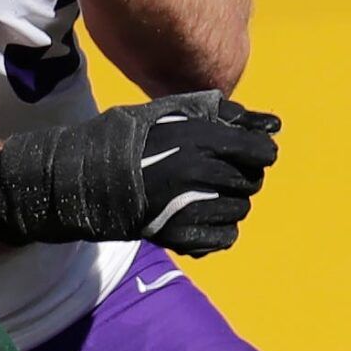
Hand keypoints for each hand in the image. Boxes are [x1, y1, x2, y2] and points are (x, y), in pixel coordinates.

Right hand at [0, 91, 281, 255]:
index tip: (249, 152)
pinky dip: (218, 228)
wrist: (80, 179)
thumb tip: (270, 123)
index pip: (258, 150)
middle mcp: (197, 173)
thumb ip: (214, 115)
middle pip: (250, 181)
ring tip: (202, 194)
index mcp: (195, 138)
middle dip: (240, 176)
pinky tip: (198, 216)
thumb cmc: (122, 139)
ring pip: (239, 209)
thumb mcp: (164, 114)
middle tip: (217, 173)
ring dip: (228, 202)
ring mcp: (189, 207)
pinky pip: (227, 236)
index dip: (259, 151)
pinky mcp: (180, 236)